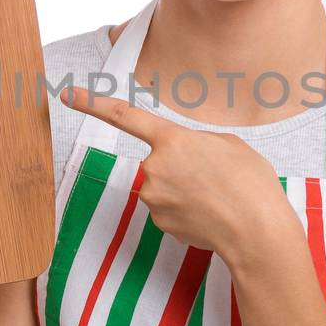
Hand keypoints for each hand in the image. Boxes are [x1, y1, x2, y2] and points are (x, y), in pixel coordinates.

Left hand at [57, 86, 294, 263]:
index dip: (92, 103)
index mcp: (171, 140)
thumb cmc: (250, 183)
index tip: (69, 94)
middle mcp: (154, 168)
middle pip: (160, 160)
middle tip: (215, 175)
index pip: (124, 116)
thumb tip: (185, 157)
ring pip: (165, 186)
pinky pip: (169, 209)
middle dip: (182, 165)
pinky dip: (188, 211)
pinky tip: (210, 213)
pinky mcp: (160, 223)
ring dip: (186, 189)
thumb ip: (197, 142)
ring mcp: (154, 198)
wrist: (256, 231)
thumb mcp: (228, 144)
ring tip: (217, 196)